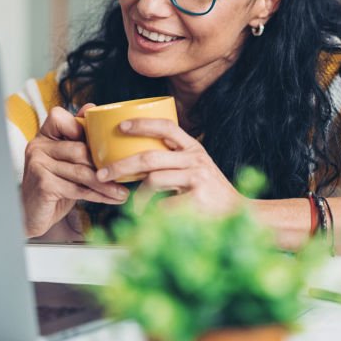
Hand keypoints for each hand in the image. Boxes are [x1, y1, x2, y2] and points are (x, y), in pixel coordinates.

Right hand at [20, 104, 129, 237]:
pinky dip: (98, 195)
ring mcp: (38, 166)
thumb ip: (76, 138)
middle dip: (105, 164)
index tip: (98, 140)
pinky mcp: (43, 185)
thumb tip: (91, 106)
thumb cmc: (55, 183)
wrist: (33, 215)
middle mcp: (37, 147)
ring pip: (81, 171)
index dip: (79, 125)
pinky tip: (112, 198)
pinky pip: (77, 189)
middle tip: (125, 173)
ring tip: (124, 191)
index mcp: (44, 136)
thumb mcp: (65, 159)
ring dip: (106, 184)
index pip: (58, 117)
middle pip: (79, 149)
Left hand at [96, 118, 246, 215]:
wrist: (238, 213)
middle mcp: (196, 159)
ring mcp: (197, 178)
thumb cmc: (210, 193)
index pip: (167, 126)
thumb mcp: (196, 168)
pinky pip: (161, 204)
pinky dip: (151, 211)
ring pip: (152, 180)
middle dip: (120, 165)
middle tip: (103, 173)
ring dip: (135, 196)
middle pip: (149, 157)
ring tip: (130, 204)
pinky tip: (149, 217)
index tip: (120, 126)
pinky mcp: (196, 199)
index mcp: (194, 148)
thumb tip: (134, 162)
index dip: (142, 123)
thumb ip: (174, 161)